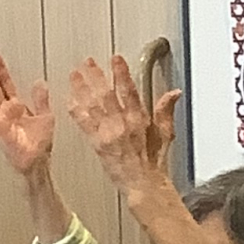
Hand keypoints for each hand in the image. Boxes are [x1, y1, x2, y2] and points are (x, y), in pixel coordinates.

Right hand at [0, 55, 55, 179]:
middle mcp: (6, 112)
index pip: (7, 85)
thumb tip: (40, 83)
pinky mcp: (0, 129)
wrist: (36, 163)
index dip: (1, 71)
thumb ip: (41, 100)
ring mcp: (1, 120)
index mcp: (17, 108)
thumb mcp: (46, 116)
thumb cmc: (39, 145)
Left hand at [66, 55, 180, 194]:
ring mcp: (109, 133)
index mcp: (140, 118)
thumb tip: (173, 93)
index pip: (130, 90)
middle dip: (96, 76)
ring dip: (82, 89)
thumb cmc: (153, 162)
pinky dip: (76, 111)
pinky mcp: (98, 144)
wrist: (143, 184)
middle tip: (88, 62)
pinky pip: (84, 124)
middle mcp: (123, 123)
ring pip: (93, 105)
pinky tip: (70, 100)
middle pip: (107, 94)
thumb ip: (165, 111)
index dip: (121, 73)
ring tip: (75, 75)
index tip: (115, 59)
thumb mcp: (166, 134)